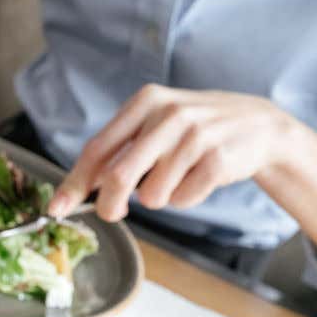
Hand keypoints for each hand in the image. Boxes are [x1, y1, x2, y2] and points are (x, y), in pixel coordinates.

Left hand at [48, 85, 299, 221]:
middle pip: (118, 177)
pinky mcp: (218, 158)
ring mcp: (196, 135)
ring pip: (152, 195)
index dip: (74, 183)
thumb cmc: (194, 132)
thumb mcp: (154, 128)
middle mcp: (168, 114)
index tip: (57, 209)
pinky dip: (186, 199)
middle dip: (108, 205)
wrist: (259, 126)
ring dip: (160, 198)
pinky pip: (182, 199)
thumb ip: (119, 153)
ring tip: (180, 177)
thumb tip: (77, 191)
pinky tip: (201, 178)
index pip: (98, 150)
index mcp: (145, 103)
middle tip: (112, 214)